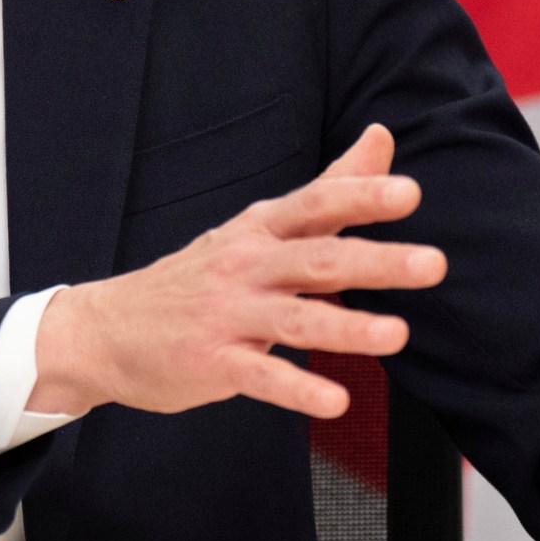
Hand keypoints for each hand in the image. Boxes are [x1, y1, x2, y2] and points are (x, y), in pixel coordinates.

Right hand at [28, 124, 447, 419]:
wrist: (107, 329)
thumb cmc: (199, 276)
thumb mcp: (259, 226)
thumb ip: (329, 189)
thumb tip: (382, 138)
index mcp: (262, 229)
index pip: (316, 204)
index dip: (361, 196)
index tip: (409, 194)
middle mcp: (246, 264)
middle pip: (317, 258)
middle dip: (377, 260)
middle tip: (432, 264)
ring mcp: (227, 313)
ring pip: (294, 318)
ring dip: (348, 326)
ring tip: (397, 334)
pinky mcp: (212, 361)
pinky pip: (260, 376)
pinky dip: (298, 390)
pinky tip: (335, 402)